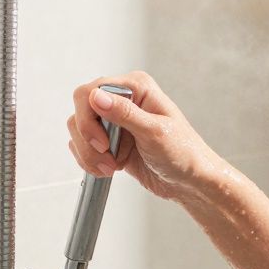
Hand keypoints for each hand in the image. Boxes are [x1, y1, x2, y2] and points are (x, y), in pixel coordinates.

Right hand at [66, 71, 225, 201]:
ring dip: (89, 154)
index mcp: (137, 87)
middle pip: (80, 111)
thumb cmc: (183, 153)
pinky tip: (109, 168)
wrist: (189, 180)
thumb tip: (97, 96)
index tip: (102, 142)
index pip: (90, 91)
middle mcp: (124, 100)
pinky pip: (82, 146)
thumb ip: (125, 113)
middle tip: (107, 157)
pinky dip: (89, 161)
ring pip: (78, 131)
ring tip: (111, 166)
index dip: (88, 118)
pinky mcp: (109, 141)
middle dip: (88, 140)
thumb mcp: (155, 132)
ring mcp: (115, 121)